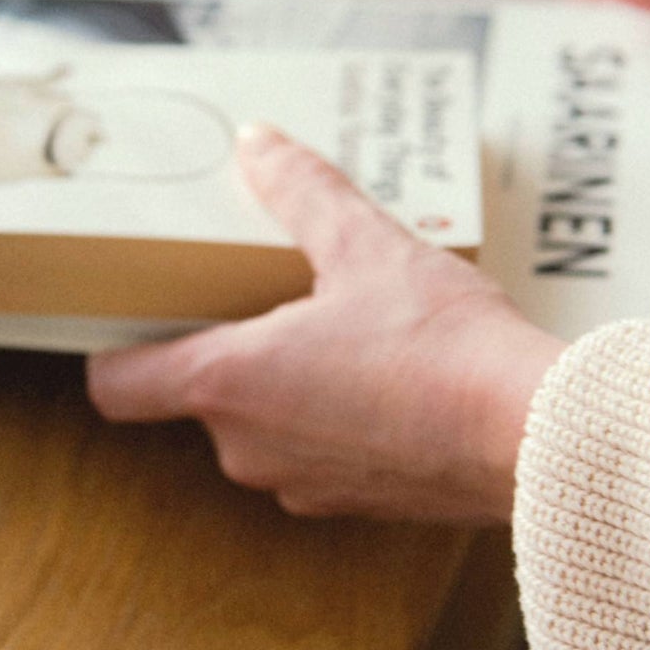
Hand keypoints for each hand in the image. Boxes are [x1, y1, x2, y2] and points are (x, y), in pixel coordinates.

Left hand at [86, 126, 563, 522]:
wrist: (539, 440)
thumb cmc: (444, 347)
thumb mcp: (365, 245)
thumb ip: (300, 191)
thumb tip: (257, 144)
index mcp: (227, 383)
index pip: (116, 387)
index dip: (110, 351)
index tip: (128, 316)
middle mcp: (246, 446)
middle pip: (193, 393)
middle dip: (221, 347)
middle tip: (257, 295)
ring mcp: (298, 484)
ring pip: (256, 424)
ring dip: (278, 382)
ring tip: (331, 328)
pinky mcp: (352, 505)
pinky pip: (312, 452)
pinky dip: (328, 417)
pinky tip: (379, 376)